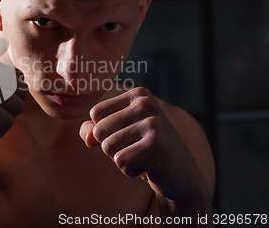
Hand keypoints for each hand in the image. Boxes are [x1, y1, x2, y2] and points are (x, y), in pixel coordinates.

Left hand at [79, 87, 208, 204]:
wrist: (182, 175)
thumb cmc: (145, 150)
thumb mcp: (120, 133)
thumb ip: (94, 129)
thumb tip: (87, 137)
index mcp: (138, 94)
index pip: (96, 113)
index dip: (105, 132)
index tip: (130, 136)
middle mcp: (146, 104)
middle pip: (99, 131)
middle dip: (112, 148)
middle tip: (137, 150)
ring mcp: (153, 124)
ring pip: (107, 147)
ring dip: (122, 160)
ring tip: (143, 158)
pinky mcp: (155, 146)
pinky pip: (120, 161)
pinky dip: (130, 171)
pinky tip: (149, 167)